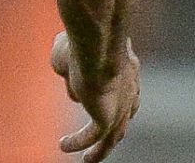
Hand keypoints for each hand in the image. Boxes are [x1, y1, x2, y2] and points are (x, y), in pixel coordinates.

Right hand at [51, 31, 139, 161]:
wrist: (94, 47)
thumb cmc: (80, 43)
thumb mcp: (66, 52)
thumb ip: (67, 65)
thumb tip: (66, 76)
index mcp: (126, 67)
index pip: (126, 88)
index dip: (116, 97)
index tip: (101, 101)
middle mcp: (129, 89)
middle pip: (124, 115)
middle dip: (114, 127)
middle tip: (103, 138)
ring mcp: (121, 107)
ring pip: (113, 135)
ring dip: (100, 148)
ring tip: (88, 159)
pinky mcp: (108, 119)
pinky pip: (92, 137)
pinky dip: (78, 142)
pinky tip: (64, 145)